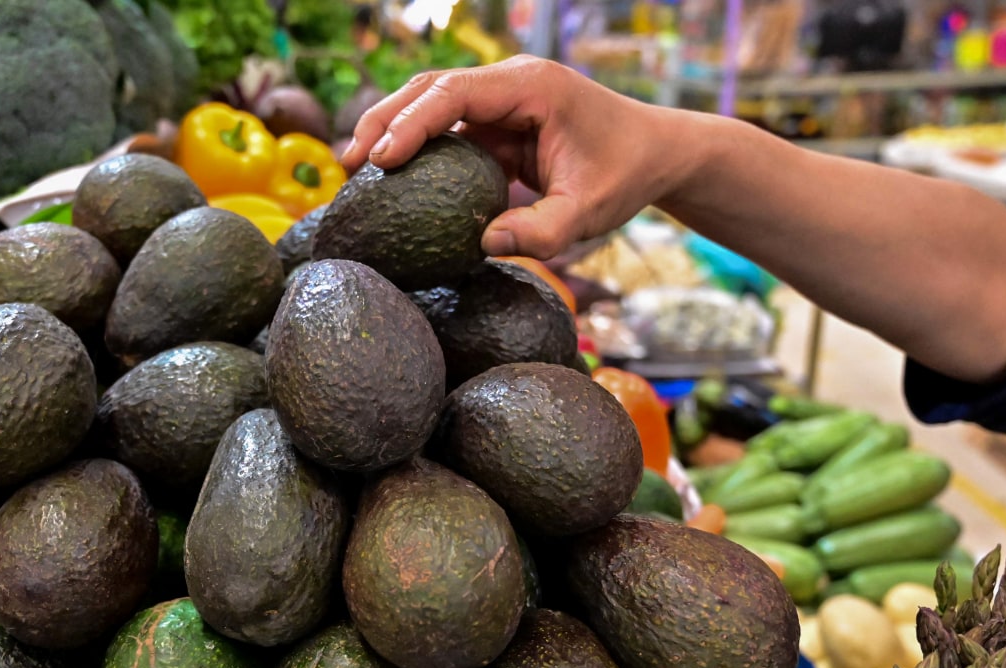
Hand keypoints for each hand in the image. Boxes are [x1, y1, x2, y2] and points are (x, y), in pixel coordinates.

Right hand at [342, 55, 691, 259]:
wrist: (656, 153)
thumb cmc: (625, 175)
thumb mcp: (589, 212)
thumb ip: (542, 233)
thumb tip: (484, 245)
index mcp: (531, 87)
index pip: (453, 93)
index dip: (410, 122)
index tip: (379, 158)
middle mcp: (510, 84)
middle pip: (430, 88)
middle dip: (385, 120)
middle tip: (349, 164)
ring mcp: (502, 102)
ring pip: (432, 105)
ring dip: (394, 131)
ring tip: (356, 169)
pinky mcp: (499, 124)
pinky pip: (449, 131)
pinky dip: (419, 151)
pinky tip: (392, 179)